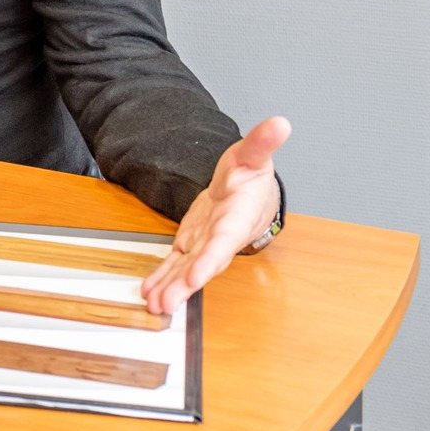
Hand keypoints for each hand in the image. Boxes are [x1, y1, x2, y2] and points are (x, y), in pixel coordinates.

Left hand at [142, 116, 290, 315]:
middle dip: (185, 285)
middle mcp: (221, 238)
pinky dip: (163, 279)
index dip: (211, 260)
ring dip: (170, 288)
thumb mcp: (253, 155)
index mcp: (237, 218)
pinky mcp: (191, 244)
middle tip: (166, 305)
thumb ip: (262, 142)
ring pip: (186, 269)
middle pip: (203, 264)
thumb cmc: (252, 177)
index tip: (197, 276)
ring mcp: (205, 244)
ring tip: (153, 307)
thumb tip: (279, 124)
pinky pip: (175, 265)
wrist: (250, 193)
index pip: (225, 242)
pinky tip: (149, 294)